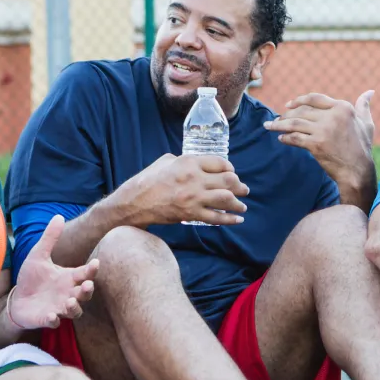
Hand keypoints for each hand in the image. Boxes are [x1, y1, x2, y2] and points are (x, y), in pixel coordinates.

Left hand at [11, 215, 98, 328]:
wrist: (18, 300)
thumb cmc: (32, 278)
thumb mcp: (39, 256)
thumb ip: (50, 238)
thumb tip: (59, 216)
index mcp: (69, 279)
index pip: (85, 274)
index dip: (92, 270)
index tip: (96, 263)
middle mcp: (69, 294)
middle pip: (85, 295)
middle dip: (87, 291)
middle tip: (86, 285)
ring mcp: (60, 308)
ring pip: (75, 311)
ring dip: (74, 308)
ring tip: (69, 302)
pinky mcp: (48, 319)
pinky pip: (55, 322)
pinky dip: (54, 320)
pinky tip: (51, 316)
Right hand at [117, 153, 248, 226]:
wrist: (135, 202)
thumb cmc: (148, 180)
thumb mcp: (166, 161)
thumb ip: (185, 160)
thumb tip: (199, 163)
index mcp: (189, 162)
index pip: (221, 163)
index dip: (230, 169)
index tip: (232, 173)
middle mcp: (194, 179)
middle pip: (228, 181)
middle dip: (240, 186)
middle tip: (244, 190)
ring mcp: (194, 197)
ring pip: (227, 199)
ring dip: (238, 203)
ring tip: (242, 206)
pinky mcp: (192, 214)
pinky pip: (217, 218)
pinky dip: (230, 219)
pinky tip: (237, 219)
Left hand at [264, 91, 375, 185]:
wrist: (358, 172)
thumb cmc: (363, 149)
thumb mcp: (367, 124)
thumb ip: (364, 106)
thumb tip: (369, 92)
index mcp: (343, 108)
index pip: (315, 99)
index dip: (299, 100)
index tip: (288, 105)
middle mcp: (333, 116)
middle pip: (302, 110)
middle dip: (287, 114)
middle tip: (277, 118)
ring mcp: (323, 130)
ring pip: (295, 123)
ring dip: (279, 124)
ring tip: (269, 126)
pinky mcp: (316, 145)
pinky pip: (295, 138)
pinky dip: (285, 138)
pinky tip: (280, 138)